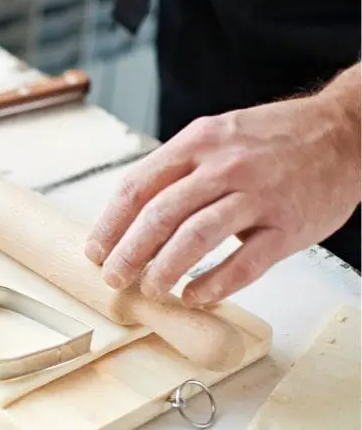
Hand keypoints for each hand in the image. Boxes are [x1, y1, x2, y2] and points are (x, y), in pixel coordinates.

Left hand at [85, 89, 360, 306]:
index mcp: (199, 142)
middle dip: (128, 253)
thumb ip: (178, 169)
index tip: (95, 251)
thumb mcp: (218, 136)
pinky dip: (213, 285)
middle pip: (159, 215)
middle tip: (114, 277)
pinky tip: (194, 297)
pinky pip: (244, 263)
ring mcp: (259, 196)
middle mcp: (225, 166)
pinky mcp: (288, 226)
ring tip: (151, 289)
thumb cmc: (275, 140)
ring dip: (164, 270)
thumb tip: (130, 216)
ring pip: (196, 239)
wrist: (347, 132)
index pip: (137, 186)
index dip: (109, 225)